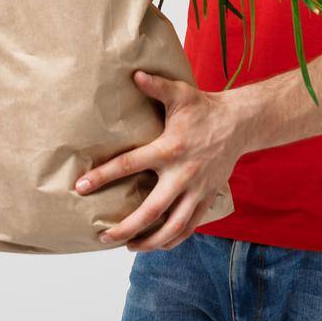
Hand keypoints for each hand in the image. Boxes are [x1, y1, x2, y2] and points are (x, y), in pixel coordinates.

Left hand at [74, 70, 246, 252]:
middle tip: (104, 235)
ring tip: (128, 246)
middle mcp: (183, 174)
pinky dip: (173, 240)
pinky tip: (156, 244)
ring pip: (173, 227)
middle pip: (151, 211)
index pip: (129, 165)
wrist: (240, 123)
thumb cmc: (204, 108)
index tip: (81, 187)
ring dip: (149, 242)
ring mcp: (197, 190)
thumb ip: (156, 86)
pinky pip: (190, 227)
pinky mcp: (208, 198)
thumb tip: (134, 74)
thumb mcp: (180, 93)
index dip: (103, 177)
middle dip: (126, 227)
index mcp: (169, 149)